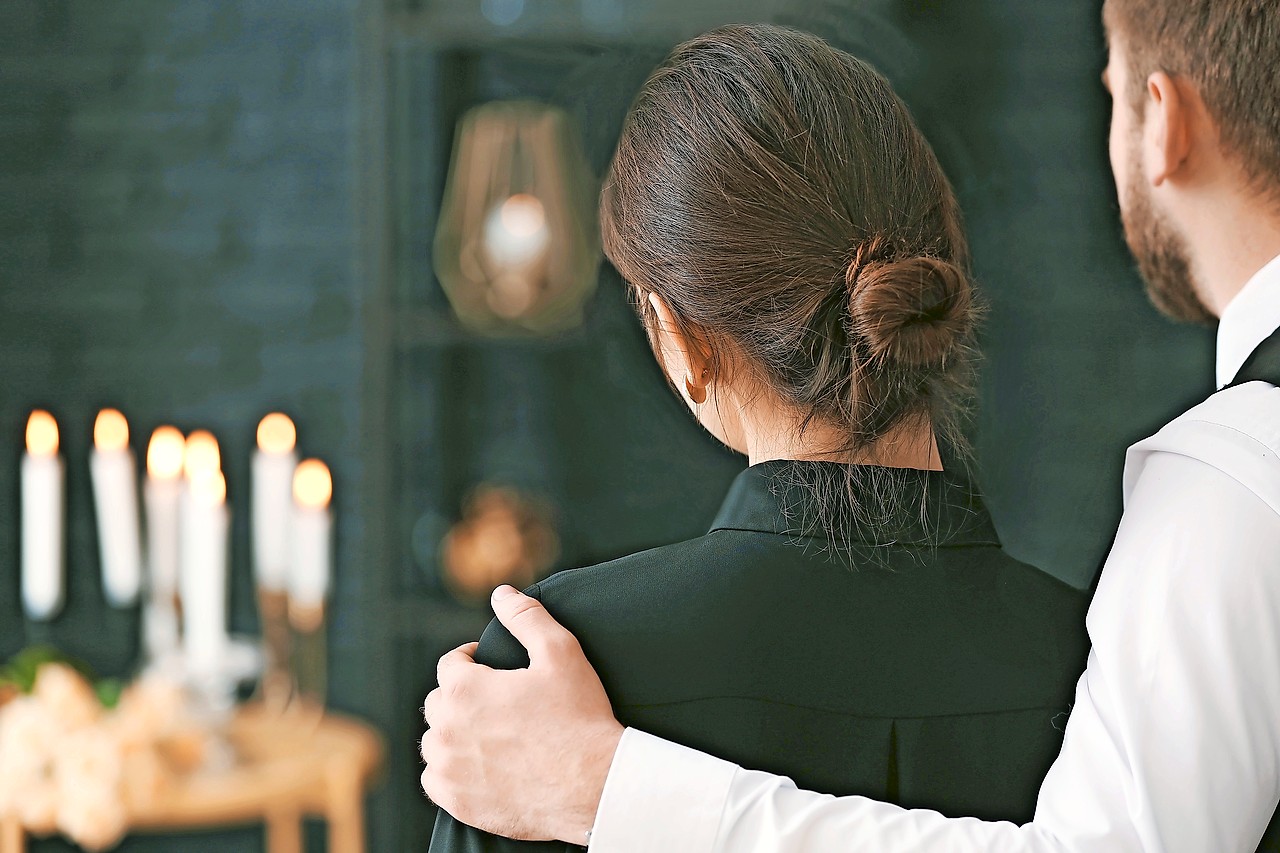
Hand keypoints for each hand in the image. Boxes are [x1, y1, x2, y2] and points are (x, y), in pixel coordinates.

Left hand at [421, 585, 624, 842]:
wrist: (594, 785)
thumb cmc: (579, 718)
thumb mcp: (560, 652)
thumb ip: (526, 617)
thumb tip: (501, 593)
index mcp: (465, 688)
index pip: (450, 664)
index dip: (470, 661)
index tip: (489, 668)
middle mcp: (446, 727)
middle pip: (438, 702)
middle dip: (460, 697)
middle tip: (494, 702)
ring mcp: (448, 768)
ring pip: (434, 743)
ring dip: (452, 734)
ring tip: (485, 734)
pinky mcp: (456, 802)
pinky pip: (435, 781)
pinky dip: (450, 772)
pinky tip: (478, 767)